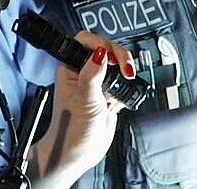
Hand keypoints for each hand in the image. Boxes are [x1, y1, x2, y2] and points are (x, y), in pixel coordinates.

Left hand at [29, 31, 130, 188]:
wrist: (79, 154)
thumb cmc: (71, 130)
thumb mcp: (84, 100)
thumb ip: (92, 74)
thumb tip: (100, 52)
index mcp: (70, 68)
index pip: (85, 42)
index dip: (100, 44)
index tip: (111, 57)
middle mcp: (83, 73)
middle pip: (105, 50)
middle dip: (119, 57)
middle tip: (125, 71)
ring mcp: (97, 84)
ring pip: (116, 65)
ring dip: (124, 73)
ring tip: (125, 83)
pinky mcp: (108, 95)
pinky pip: (122, 83)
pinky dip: (126, 89)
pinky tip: (119, 101)